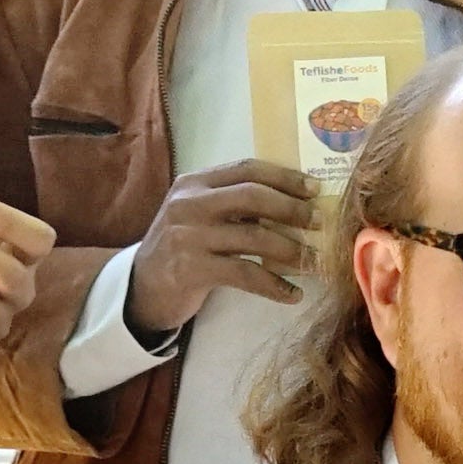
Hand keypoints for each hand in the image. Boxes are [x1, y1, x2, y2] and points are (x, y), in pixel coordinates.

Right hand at [124, 160, 317, 336]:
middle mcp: (189, 204)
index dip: (284, 177)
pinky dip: (275, 285)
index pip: (246, 169)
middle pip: (252, 196)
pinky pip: (246, 274)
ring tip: (316, 263)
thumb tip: (292, 204)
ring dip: (293, 251)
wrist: (142, 289)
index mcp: (194, 183)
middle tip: (320, 223)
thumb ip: (232, 205)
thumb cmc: (181, 249)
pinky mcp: (193, 269)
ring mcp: (189, 236)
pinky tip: (293, 294)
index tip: (314, 189)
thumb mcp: (199, 216)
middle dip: (292, 209)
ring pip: (255, 237)